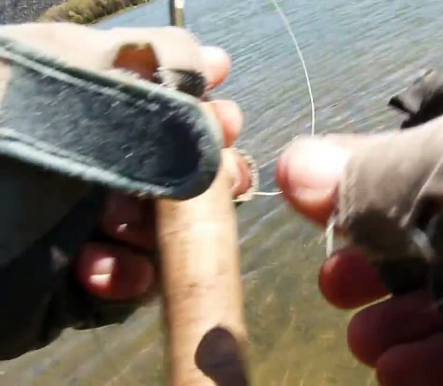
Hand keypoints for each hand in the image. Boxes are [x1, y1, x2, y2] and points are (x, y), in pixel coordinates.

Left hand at [75, 46, 252, 301]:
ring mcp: (97, 226)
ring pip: (174, 232)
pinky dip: (125, 276)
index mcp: (97, 116)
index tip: (225, 115)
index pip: (175, 112)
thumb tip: (208, 57)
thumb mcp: (55, 66)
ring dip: (159, 230)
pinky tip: (95, 265)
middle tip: (218, 174)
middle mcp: (103, 169)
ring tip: (117, 225)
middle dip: (206, 177)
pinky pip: (138, 281)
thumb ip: (138, 54)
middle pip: (188, 174)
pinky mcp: (90, 280)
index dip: (208, 114)